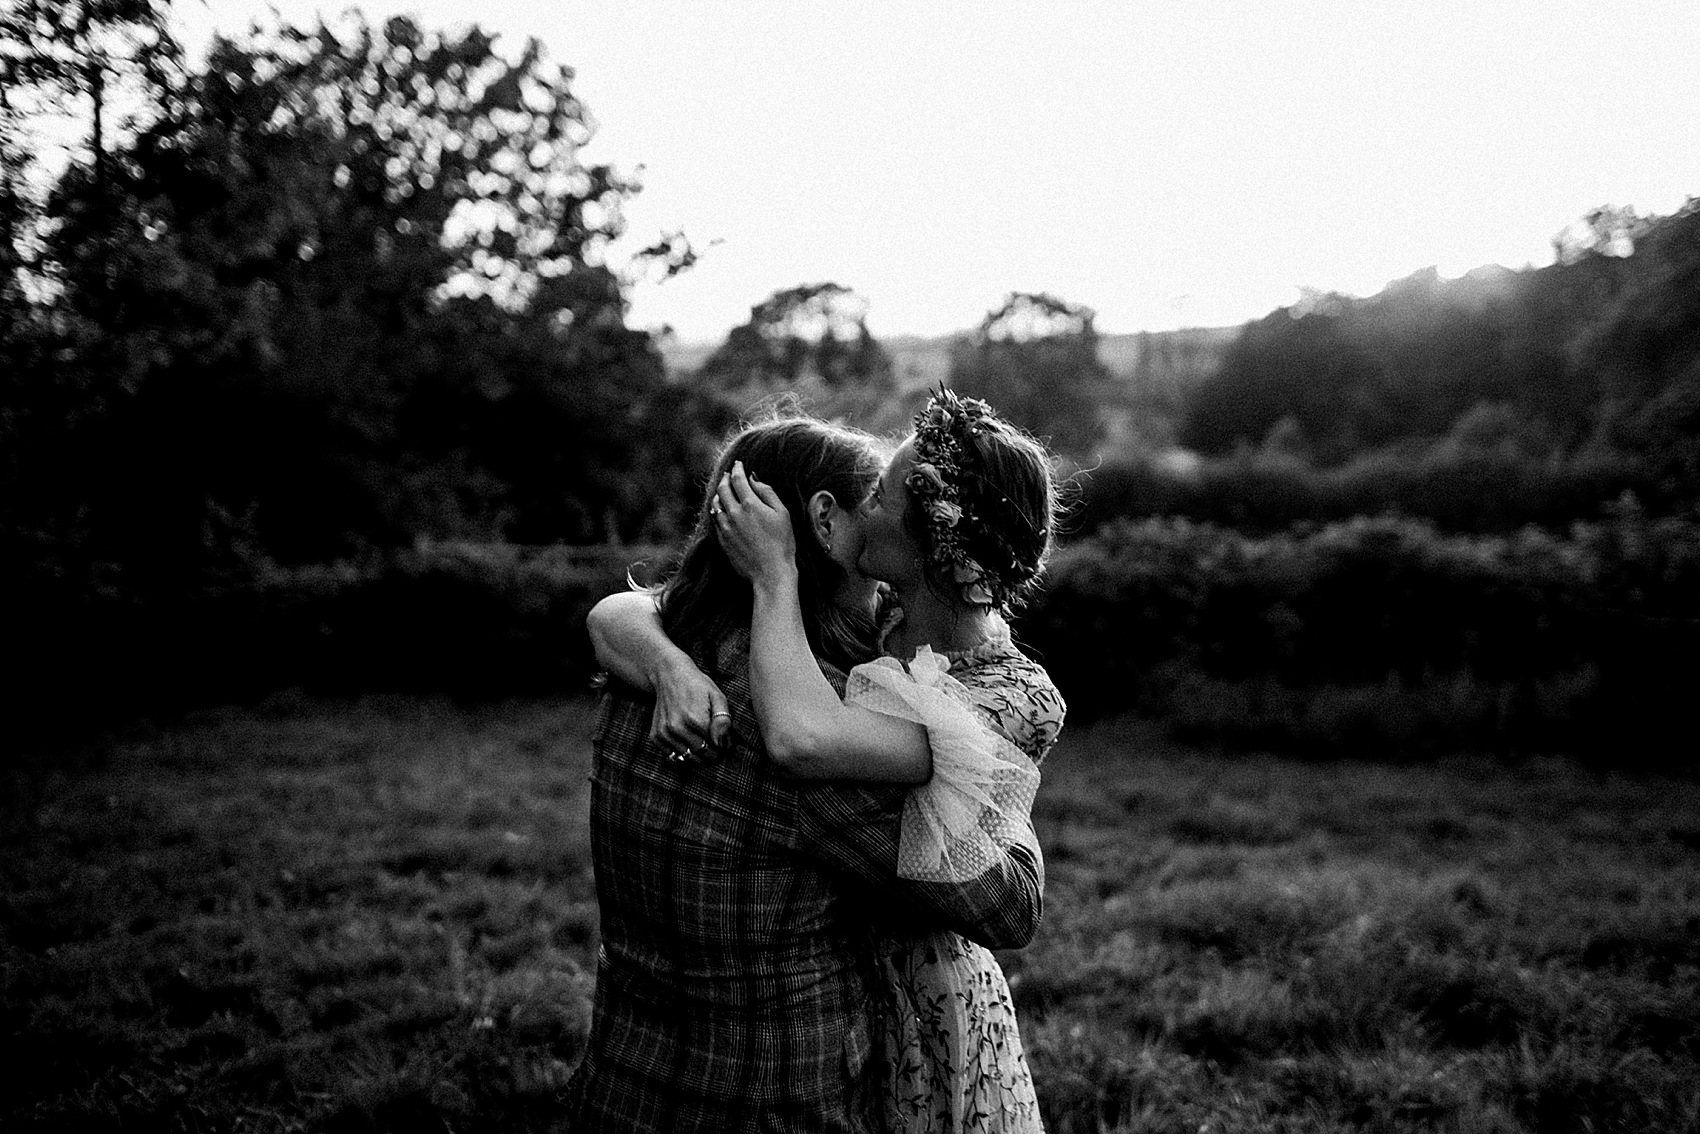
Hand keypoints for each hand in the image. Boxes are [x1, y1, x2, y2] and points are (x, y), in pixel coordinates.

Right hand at [650, 654, 732, 763]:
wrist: (669, 675)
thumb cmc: (697, 686)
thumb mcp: (717, 696)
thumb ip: (723, 720)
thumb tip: (722, 744)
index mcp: (696, 719)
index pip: (715, 747)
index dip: (723, 746)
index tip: (724, 740)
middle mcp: (677, 728)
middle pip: (701, 755)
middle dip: (711, 753)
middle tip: (714, 744)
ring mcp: (664, 732)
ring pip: (686, 758)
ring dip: (696, 755)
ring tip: (701, 742)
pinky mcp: (655, 736)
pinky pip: (671, 757)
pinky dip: (681, 754)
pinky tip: (686, 742)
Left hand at [713, 460, 796, 587]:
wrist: (771, 573)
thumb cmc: (782, 543)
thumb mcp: (782, 514)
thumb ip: (767, 492)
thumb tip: (753, 479)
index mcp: (750, 504)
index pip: (738, 479)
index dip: (737, 469)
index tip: (739, 464)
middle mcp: (734, 514)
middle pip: (723, 489)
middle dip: (725, 478)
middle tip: (729, 474)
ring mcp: (725, 528)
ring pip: (715, 503)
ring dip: (719, 493)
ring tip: (723, 489)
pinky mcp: (722, 540)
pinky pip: (715, 519)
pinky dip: (717, 509)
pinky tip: (721, 509)